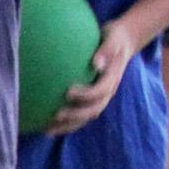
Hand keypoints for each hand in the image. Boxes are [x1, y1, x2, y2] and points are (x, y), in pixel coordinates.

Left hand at [49, 20, 140, 134]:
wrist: (123, 42)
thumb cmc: (115, 37)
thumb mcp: (114, 37)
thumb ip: (107, 49)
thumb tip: (96, 63)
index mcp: (112, 79)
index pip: (100, 91)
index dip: (86, 95)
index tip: (68, 92)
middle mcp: (108, 92)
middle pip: (92, 110)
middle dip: (75, 116)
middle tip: (56, 115)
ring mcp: (101, 98)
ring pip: (85, 117)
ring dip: (68, 125)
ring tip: (47, 130)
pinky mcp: (93, 99)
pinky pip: (79, 114)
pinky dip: (65, 122)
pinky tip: (45, 123)